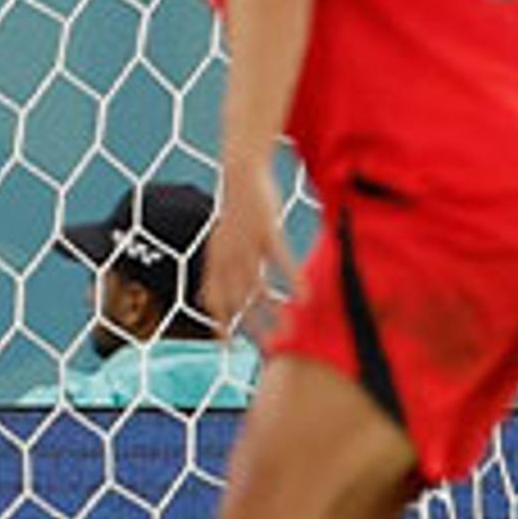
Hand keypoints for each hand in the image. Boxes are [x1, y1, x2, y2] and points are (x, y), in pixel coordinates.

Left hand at [198, 162, 287, 334]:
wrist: (239, 170)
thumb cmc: (234, 209)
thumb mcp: (222, 239)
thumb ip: (222, 265)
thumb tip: (221, 289)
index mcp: (215, 259)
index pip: (212, 300)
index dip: (219, 324)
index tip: (229, 348)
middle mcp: (227, 255)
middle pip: (237, 301)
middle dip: (252, 328)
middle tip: (269, 348)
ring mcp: (246, 243)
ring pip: (259, 286)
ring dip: (275, 313)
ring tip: (292, 332)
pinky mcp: (267, 229)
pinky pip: (281, 260)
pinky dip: (293, 280)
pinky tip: (306, 297)